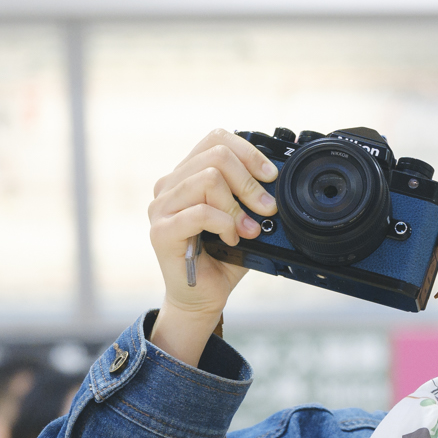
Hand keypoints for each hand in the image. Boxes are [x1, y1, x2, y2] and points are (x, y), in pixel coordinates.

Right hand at [146, 130, 275, 366]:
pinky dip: (225, 225)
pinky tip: (231, 240)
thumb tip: (275, 181)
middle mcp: (169, 185)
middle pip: (216, 156)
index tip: (270, 176)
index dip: (248, 152)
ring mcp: (161, 207)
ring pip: (208, 180)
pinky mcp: (161, 231)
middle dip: (249, 183)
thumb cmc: (221, 258)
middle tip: (266, 208)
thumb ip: (250, 196)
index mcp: (186, 175)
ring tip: (247, 230)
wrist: (202, 298)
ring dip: (237, 207)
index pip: (215, 139)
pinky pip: (201, 213)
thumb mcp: (243, 219)